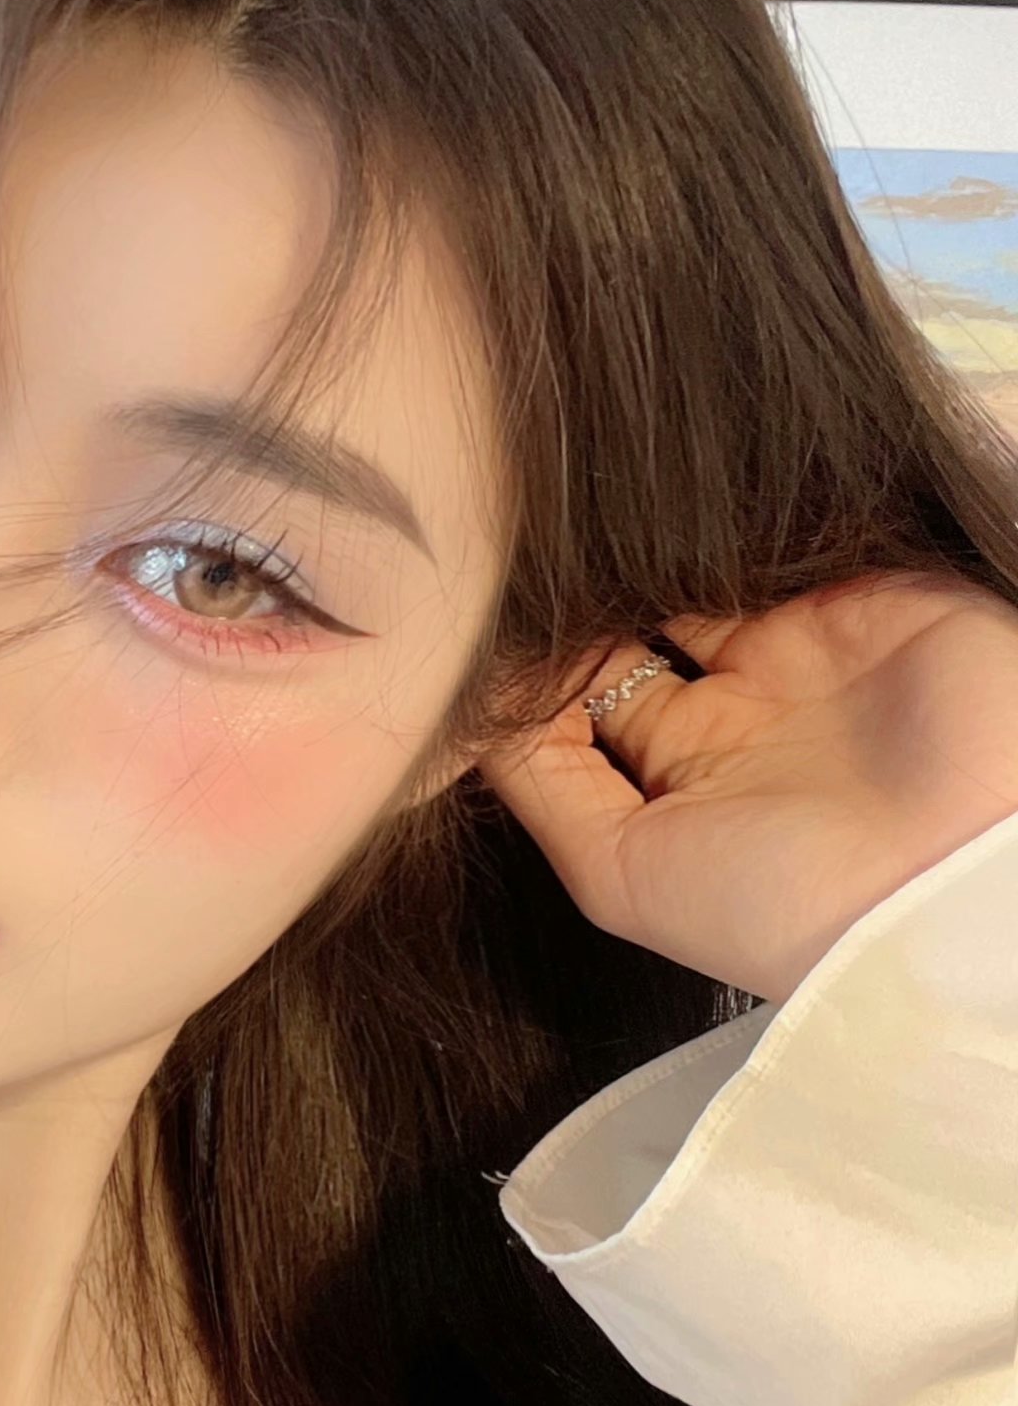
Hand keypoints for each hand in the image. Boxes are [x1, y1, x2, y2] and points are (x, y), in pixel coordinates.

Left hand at [475, 569, 1017, 1007]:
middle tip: (505, 559)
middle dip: (567, 602)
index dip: (521, 668)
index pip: (574, 707)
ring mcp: (794, 652)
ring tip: (562, 525)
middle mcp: (731, 722)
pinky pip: (761, 540)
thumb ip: (542, 786)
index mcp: (674, 791)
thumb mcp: (619, 873)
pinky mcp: (855, 591)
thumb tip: (469, 714)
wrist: (945, 873)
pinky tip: (648, 505)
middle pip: (621, 632)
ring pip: (682, 575)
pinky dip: (709, 523)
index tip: (460, 628)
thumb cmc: (775, 901)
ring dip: (630, 554)